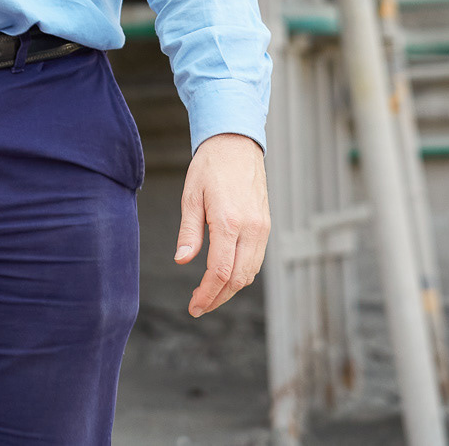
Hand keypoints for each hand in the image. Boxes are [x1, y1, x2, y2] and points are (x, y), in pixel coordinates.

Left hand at [175, 132, 269, 316]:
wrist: (236, 143)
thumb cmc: (210, 166)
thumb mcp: (191, 195)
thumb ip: (189, 231)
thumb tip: (182, 261)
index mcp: (228, 221)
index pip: (220, 271)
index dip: (207, 294)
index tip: (194, 306)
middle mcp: (250, 228)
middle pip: (237, 279)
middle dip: (218, 298)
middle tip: (198, 306)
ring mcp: (262, 228)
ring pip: (250, 273)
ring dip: (230, 289)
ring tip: (209, 294)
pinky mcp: (266, 225)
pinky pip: (256, 260)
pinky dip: (242, 274)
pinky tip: (226, 275)